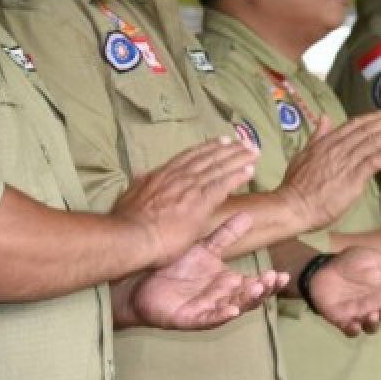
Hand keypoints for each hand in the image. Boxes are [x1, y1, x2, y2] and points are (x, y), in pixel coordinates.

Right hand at [112, 137, 256, 265]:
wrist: (130, 237)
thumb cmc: (126, 223)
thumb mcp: (128, 197)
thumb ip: (138, 185)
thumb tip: (139, 174)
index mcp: (161, 175)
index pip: (189, 157)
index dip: (207, 148)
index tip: (222, 141)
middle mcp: (177, 177)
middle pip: (208, 158)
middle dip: (229, 149)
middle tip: (245, 143)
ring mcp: (189, 188)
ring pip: (219, 168)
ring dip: (238, 158)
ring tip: (254, 152)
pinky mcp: (199, 203)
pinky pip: (223, 185)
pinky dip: (237, 176)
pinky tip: (249, 171)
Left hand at [123, 213, 288, 329]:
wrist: (142, 283)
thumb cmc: (175, 268)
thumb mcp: (205, 248)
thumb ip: (226, 234)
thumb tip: (248, 214)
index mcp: (227, 282)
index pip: (254, 283)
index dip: (269, 282)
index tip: (284, 274)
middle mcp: (221, 298)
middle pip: (248, 297)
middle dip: (263, 291)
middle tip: (274, 280)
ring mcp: (207, 309)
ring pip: (233, 308)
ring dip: (246, 301)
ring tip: (258, 290)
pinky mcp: (190, 319)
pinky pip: (208, 319)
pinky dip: (221, 316)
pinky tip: (231, 311)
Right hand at [278, 110, 380, 230]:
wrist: (293, 206)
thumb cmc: (296, 186)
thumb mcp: (304, 154)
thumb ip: (317, 136)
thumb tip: (324, 117)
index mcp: (328, 141)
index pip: (356, 124)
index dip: (376, 116)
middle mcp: (339, 147)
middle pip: (370, 129)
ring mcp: (346, 161)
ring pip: (375, 141)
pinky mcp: (353, 177)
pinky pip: (376, 162)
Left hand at [309, 247, 380, 336]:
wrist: (323, 266)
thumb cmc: (353, 264)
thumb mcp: (379, 262)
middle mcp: (376, 307)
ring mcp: (359, 315)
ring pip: (372, 327)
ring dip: (374, 324)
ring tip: (373, 314)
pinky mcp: (342, 320)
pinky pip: (350, 331)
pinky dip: (353, 330)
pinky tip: (354, 325)